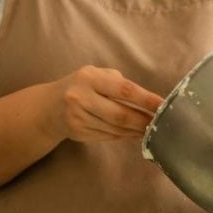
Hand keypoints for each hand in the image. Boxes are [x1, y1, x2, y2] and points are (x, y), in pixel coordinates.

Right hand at [48, 66, 162, 142]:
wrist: (49, 106)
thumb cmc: (81, 87)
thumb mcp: (96, 76)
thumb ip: (119, 84)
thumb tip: (148, 102)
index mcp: (89, 78)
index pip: (124, 90)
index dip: (146, 100)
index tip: (163, 106)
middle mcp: (81, 97)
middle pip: (120, 115)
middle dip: (143, 121)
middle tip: (160, 124)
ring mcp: (78, 117)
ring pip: (115, 129)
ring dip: (136, 131)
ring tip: (150, 130)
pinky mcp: (78, 133)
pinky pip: (108, 136)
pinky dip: (124, 136)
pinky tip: (134, 134)